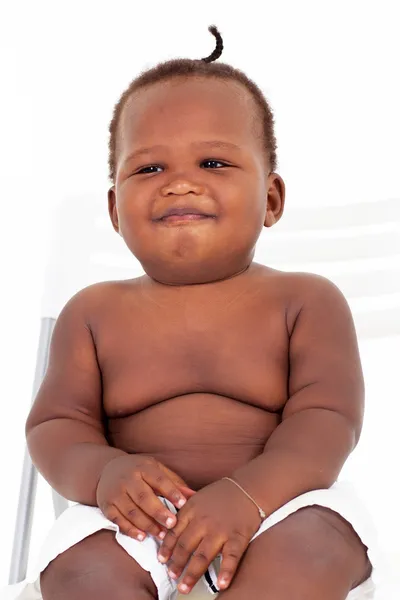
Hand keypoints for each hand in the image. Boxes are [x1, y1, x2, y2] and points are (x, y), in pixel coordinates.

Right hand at [96, 454, 195, 541]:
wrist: (108, 469)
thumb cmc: (139, 471)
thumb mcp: (157, 470)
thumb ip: (175, 483)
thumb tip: (195, 496)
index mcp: (143, 467)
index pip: (159, 480)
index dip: (171, 492)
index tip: (183, 504)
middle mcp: (128, 478)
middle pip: (144, 497)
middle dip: (159, 513)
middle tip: (172, 525)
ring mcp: (115, 492)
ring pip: (132, 511)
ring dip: (147, 525)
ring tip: (161, 535)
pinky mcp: (106, 505)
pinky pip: (118, 519)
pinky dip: (130, 530)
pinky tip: (142, 536)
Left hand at [157, 478, 261, 593]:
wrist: (247, 487)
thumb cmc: (221, 494)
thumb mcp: (197, 497)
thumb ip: (184, 512)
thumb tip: (168, 526)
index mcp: (191, 510)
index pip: (174, 532)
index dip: (166, 548)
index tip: (162, 560)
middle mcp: (203, 521)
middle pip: (185, 547)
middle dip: (177, 564)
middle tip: (172, 576)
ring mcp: (220, 530)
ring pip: (203, 556)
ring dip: (192, 574)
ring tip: (185, 586)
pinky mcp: (238, 537)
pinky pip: (231, 557)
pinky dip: (226, 572)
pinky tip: (221, 584)